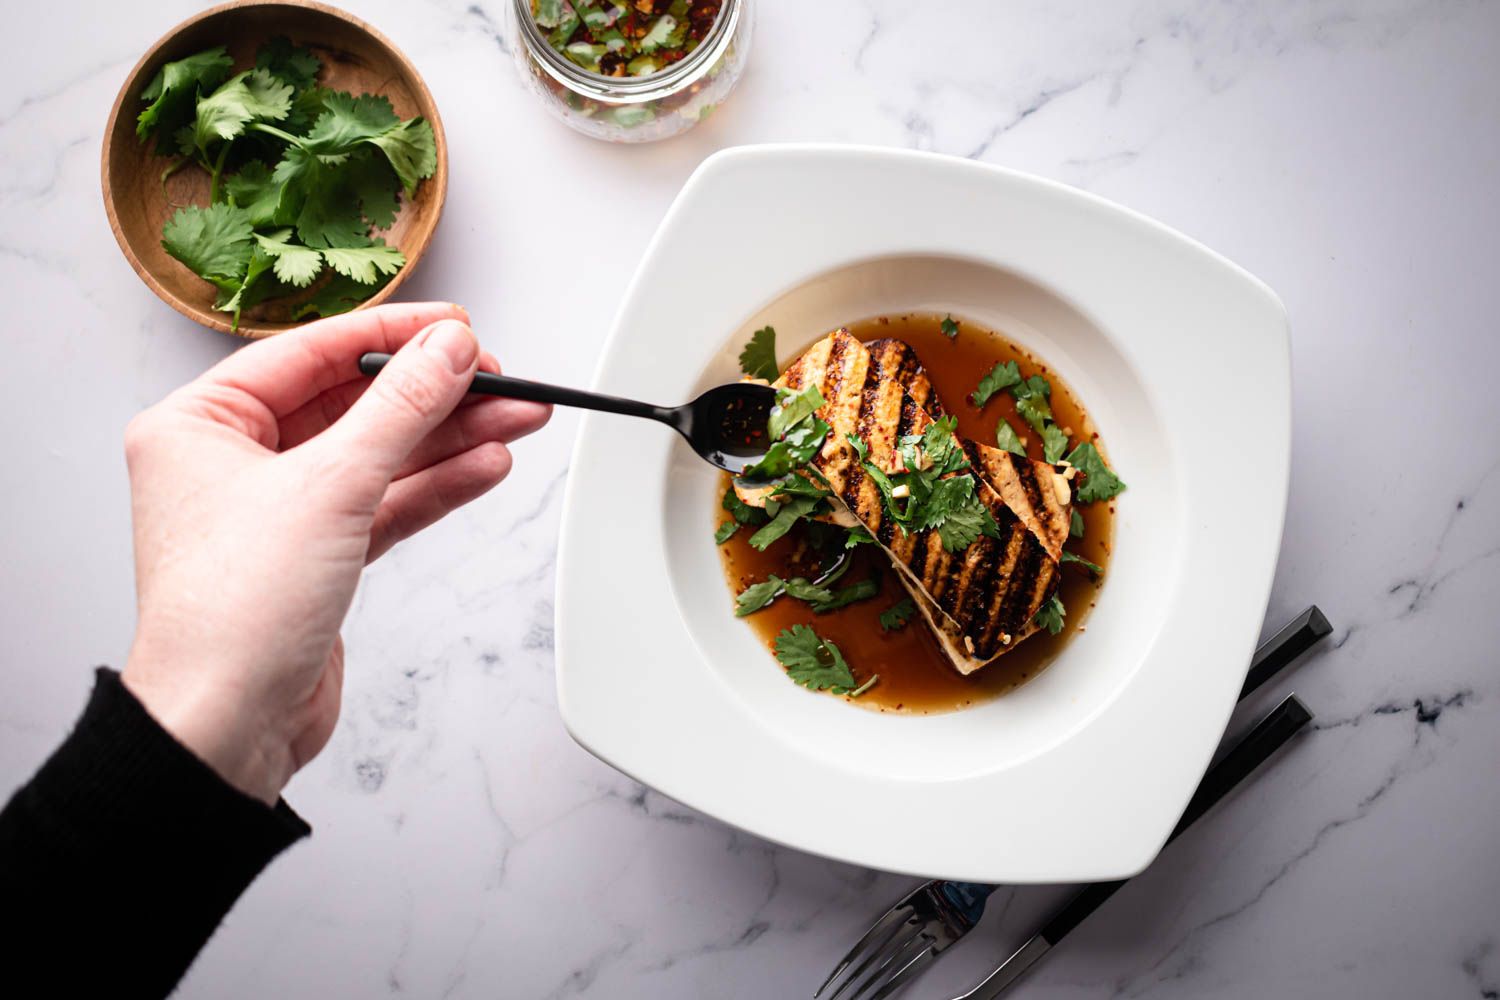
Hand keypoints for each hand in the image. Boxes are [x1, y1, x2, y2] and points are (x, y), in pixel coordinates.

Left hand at [120, 304, 549, 804]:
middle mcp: (234, 462)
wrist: (228, 727)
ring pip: (381, 455)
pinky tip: (485, 465)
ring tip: (517, 418)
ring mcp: (281, 511)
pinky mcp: (319, 556)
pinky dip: (436, 486)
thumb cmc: (231, 616)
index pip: (312, 354)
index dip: (391, 335)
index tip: (455, 326)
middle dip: (434, 394)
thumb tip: (445, 350)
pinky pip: (387, 502)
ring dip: (450, 439)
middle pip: (355, 405)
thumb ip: (399, 410)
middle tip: (499, 378)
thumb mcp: (329, 487)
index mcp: (200, 424)